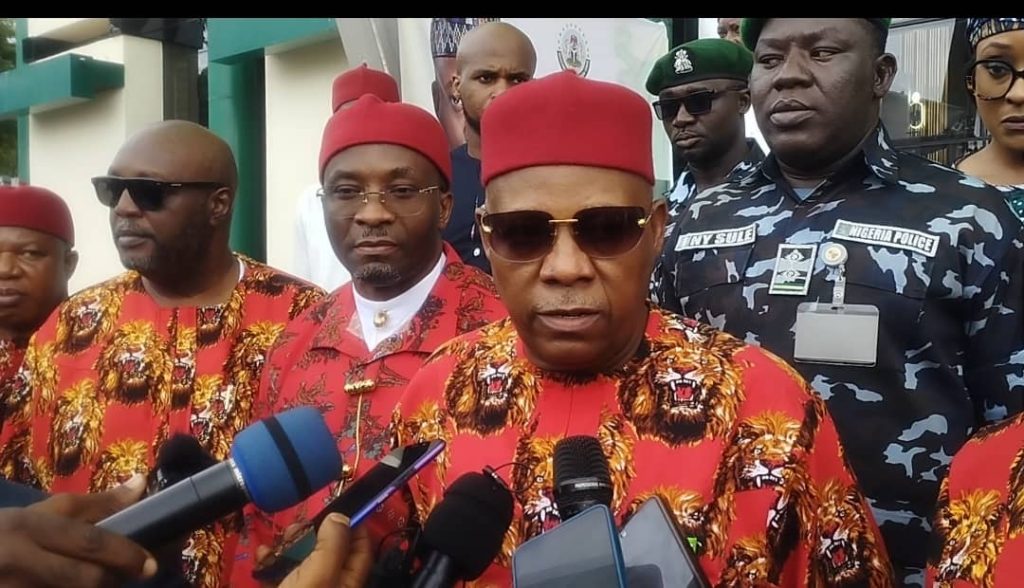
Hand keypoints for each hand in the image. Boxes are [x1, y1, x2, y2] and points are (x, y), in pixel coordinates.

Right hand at [0, 474, 156, 586]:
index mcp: (29, 528)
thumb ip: (93, 504)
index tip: (151, 565)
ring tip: (102, 580)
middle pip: (86, 579)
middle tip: (131, 575)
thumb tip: (141, 483)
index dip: (125, 554)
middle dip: (114, 579)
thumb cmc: (3, 534)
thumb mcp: (40, 513)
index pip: (88, 542)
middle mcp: (19, 562)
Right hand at [278, 514, 372, 587]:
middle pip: (329, 548)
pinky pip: (282, 566)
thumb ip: (333, 545)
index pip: (362, 548)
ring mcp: (307, 585)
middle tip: (299, 525)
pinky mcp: (285, 585)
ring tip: (280, 539)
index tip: (340, 506)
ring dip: (290, 542)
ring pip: (303, 555)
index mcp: (347, 583)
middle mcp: (330, 583)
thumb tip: (340, 517)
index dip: (355, 524)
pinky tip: (263, 554)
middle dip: (314, 531)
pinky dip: (273, 557)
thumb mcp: (320, 575)